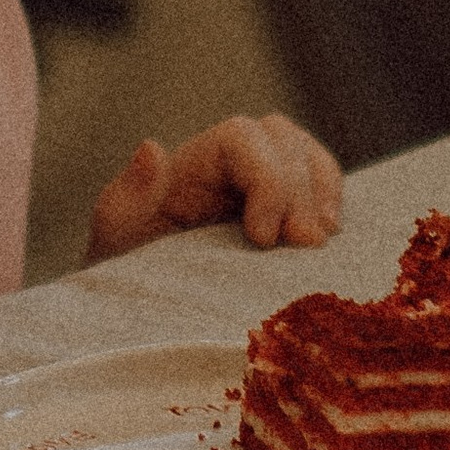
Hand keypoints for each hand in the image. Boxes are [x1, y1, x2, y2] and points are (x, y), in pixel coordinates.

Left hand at [86, 114, 343, 260]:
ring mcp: (263, 185)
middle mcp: (232, 165)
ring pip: (307, 155)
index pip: (239, 138)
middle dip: (298, 190)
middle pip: (281, 139)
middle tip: (302, 246)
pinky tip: (329, 240)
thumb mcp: (117, 237)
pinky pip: (322, 185)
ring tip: (318, 243)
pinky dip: (332, 203)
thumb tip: (152, 149)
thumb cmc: (126, 270)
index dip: (264, 177)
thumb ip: (129, 196)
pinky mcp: (286, 213)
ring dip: (321, 192)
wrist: (144, 311)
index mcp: (192, 164)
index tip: (262, 237)